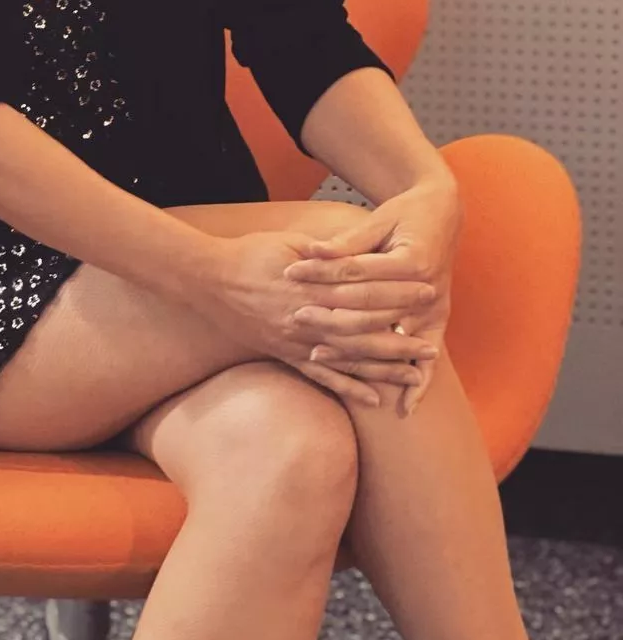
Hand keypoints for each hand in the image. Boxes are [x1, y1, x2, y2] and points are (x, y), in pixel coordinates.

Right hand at [196, 229, 437, 409]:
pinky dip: (349, 388)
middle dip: (400, 339)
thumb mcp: (287, 241)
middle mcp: (308, 316)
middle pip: (364, 331)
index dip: (399, 292)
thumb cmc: (248, 254)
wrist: (207, 280)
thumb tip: (355, 249)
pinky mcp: (285, 354)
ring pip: (349, 359)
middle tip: (432, 347)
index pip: (367, 291)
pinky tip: (374, 398)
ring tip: (416, 376)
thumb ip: (323, 250)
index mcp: (313, 284)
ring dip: (384, 369)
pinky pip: (321, 376)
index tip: (427, 291)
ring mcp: (297, 340)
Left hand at [283, 179, 462, 415]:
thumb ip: (348, 241)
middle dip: (330, 316)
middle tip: (295, 318)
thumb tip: (312, 250)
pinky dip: (417, 385)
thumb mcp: (379, 220)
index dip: (322, 274)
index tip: (289, 275)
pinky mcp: (438, 322)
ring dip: (354, 350)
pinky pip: (428, 362)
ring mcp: (434, 311)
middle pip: (370, 311)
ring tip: (317, 354)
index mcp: (411, 261)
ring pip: (389, 339)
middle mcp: (426, 291)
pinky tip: (402, 409)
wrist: (445, 214)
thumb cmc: (408, 213)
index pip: (358, 274)